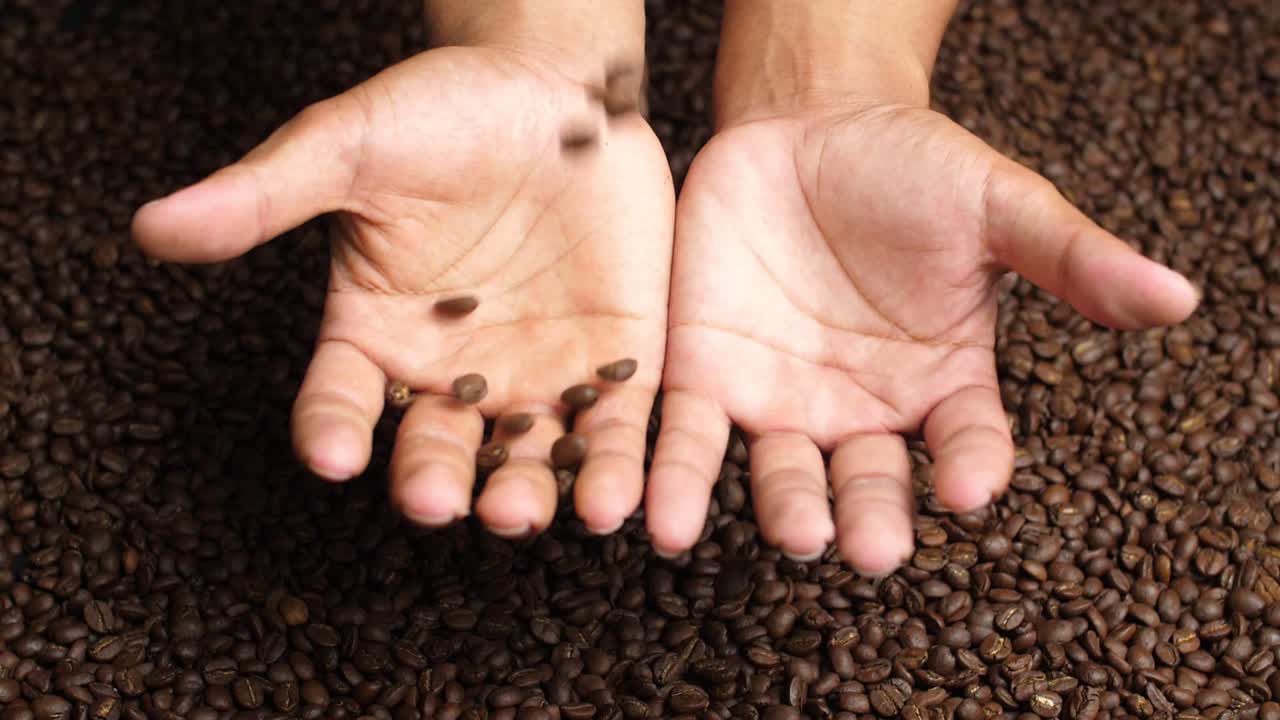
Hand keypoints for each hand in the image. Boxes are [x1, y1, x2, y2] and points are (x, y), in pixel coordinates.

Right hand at [132, 43, 673, 538]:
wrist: (556, 89)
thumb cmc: (445, 113)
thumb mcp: (352, 146)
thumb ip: (266, 195)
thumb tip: (152, 226)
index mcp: (378, 334)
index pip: (339, 402)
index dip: (331, 431)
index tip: (331, 456)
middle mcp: (453, 373)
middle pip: (435, 451)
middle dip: (433, 482)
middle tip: (436, 502)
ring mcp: (535, 376)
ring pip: (525, 458)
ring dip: (525, 494)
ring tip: (521, 513)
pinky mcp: (615, 366)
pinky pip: (614, 430)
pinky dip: (615, 469)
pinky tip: (614, 502)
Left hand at [648, 99, 1197, 572]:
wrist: (805, 130)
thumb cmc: (911, 168)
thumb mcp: (995, 204)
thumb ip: (1069, 256)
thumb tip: (1178, 298)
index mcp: (941, 384)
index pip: (967, 442)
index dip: (971, 466)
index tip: (971, 488)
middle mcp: (863, 414)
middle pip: (870, 483)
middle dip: (868, 517)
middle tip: (865, 547)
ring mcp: (782, 403)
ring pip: (781, 475)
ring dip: (779, 512)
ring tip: (784, 534)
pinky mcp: (705, 378)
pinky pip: (687, 438)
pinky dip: (672, 478)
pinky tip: (657, 518)